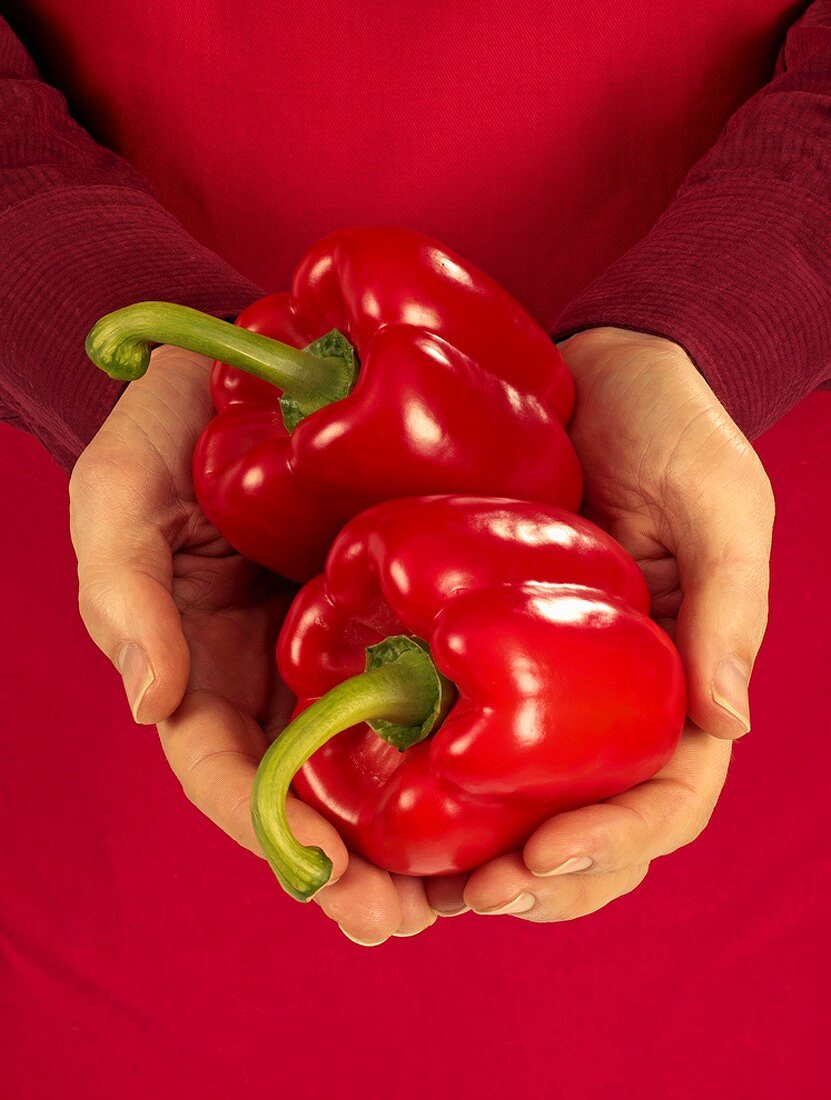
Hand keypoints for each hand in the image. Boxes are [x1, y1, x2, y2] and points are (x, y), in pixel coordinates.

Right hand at [69, 346, 437, 940]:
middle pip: (310, 793)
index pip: (225, 771)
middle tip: (406, 915)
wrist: (260, 357)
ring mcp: (344, 646)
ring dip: (417, 838)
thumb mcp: (123, 492)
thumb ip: (122, 587)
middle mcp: (277, 673)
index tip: (324, 879)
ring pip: (381, 761)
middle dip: (350, 869)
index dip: (266, 833)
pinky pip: (437, 687)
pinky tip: (514, 785)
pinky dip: (468, 747)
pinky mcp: (406, 609)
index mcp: (206, 666)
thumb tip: (152, 703)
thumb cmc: (170, 427)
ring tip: (473, 889)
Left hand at [426, 326, 773, 922]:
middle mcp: (610, 701)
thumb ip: (732, 598)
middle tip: (469, 900)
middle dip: (537, 883)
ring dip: (471, 866)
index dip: (613, 846)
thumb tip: (730, 725)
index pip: (664, 798)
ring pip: (517, 806)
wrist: (593, 369)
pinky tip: (373, 810)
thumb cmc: (670, 425)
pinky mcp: (476, 646)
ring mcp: (542, 682)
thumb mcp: (719, 496)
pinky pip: (452, 731)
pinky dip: (421, 786)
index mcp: (679, 683)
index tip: (542, 863)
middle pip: (587, 827)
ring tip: (411, 895)